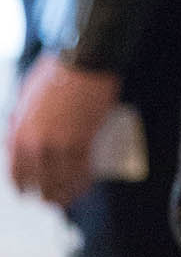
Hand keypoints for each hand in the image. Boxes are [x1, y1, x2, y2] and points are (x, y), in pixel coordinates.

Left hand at [6, 52, 121, 207]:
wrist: (83, 60)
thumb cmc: (56, 72)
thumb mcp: (25, 96)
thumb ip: (20, 118)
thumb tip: (16, 133)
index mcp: (18, 133)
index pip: (16, 172)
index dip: (24, 186)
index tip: (31, 190)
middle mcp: (35, 144)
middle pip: (38, 183)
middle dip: (47, 194)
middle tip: (55, 197)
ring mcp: (59, 145)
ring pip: (61, 182)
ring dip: (67, 194)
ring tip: (72, 196)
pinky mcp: (82, 141)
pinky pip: (82, 172)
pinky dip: (84, 182)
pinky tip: (87, 184)